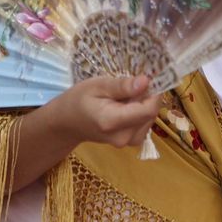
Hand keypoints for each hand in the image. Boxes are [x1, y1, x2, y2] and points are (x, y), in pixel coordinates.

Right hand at [44, 75, 161, 150]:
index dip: (153, 93)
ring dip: (143, 105)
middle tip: (129, 87)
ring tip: (124, 98)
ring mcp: (127, 143)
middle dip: (146, 97)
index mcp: (112, 122)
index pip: (148, 110)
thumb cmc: (79, 100)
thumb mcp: (97, 85)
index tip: (146, 79)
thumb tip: (146, 82)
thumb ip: (122, 86)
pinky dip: (140, 113)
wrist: (68, 122)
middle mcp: (123, 137)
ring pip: (150, 119)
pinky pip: (145, 124)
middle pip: (150, 114)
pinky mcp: (130, 142)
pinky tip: (127, 107)